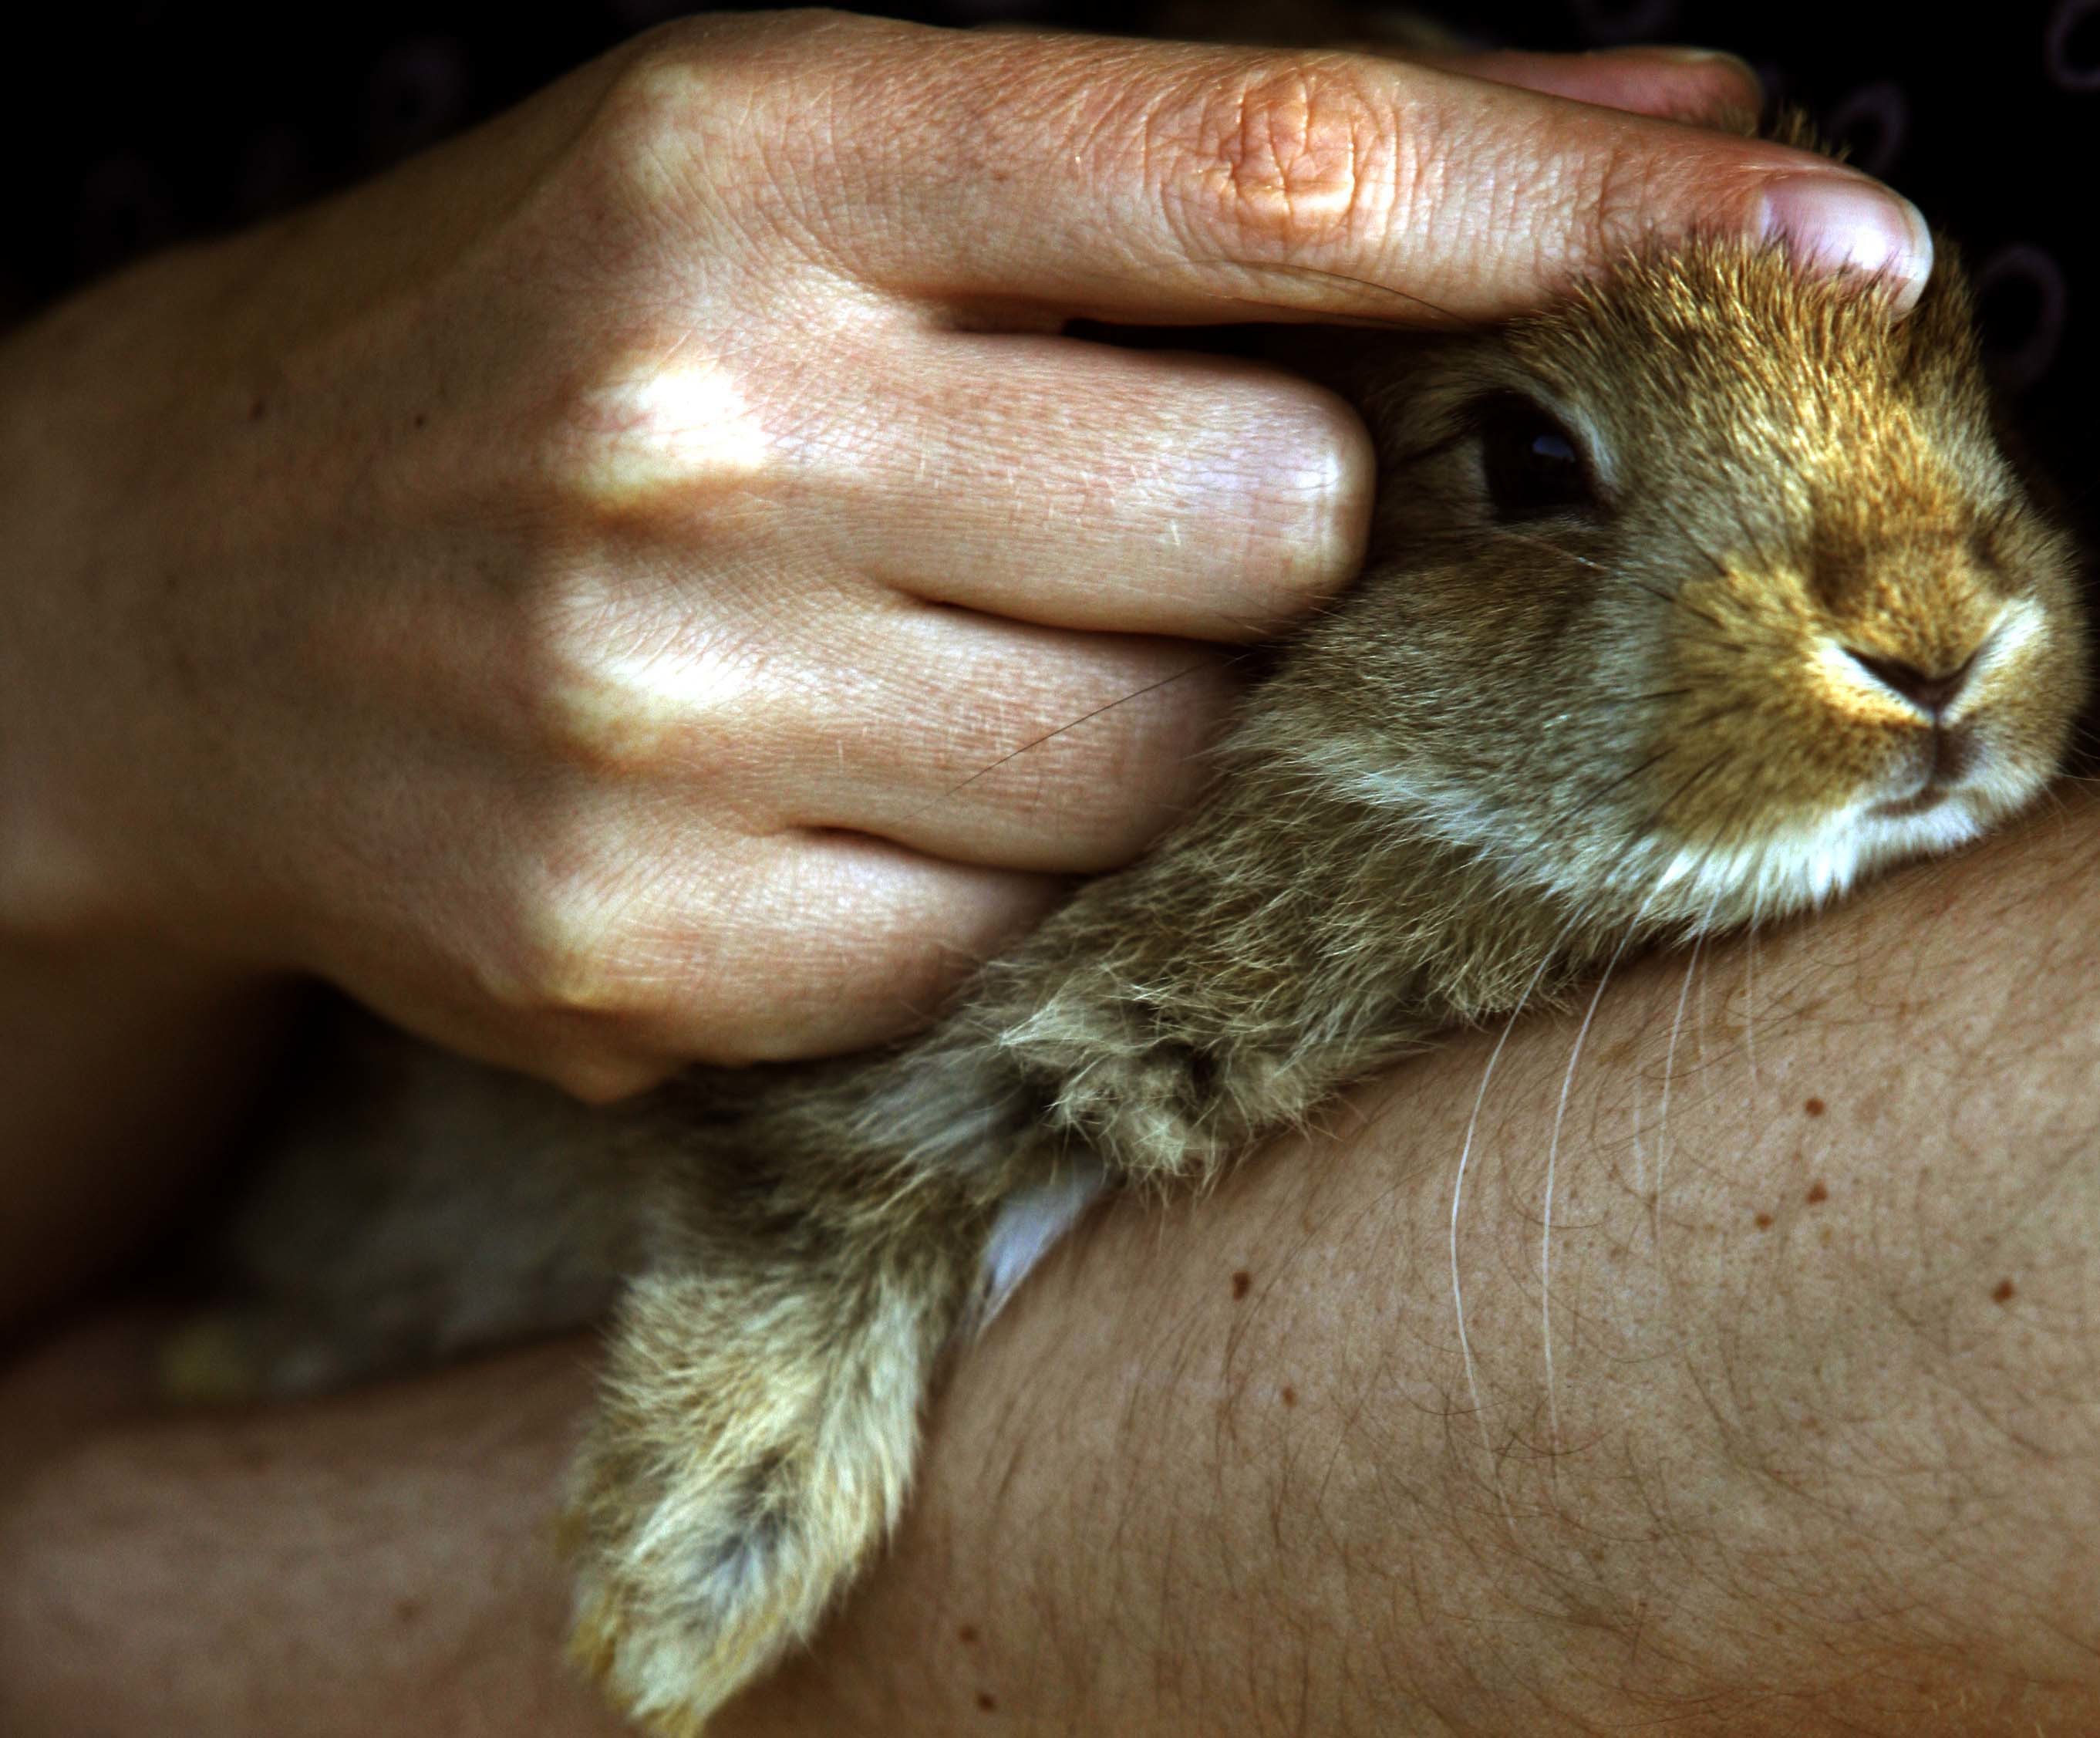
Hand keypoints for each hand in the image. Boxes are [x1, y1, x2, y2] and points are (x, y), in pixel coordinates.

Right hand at [0, 11, 1927, 1099]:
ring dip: (1143, 722)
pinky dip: (999, 877)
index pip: (1271, 169)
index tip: (1831, 233)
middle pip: (1261, 526)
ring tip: (958, 659)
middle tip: (1125, 516)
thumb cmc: (544, 349)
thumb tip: (1638, 106)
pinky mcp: (644, 954)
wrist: (171, 594)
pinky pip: (1010, 944)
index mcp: (757, 162)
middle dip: (1267, 537)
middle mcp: (701, 431)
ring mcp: (659, 717)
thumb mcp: (817, 168)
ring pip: (1161, 769)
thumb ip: (1217, 156)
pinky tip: (855, 794)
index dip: (1583, 197)